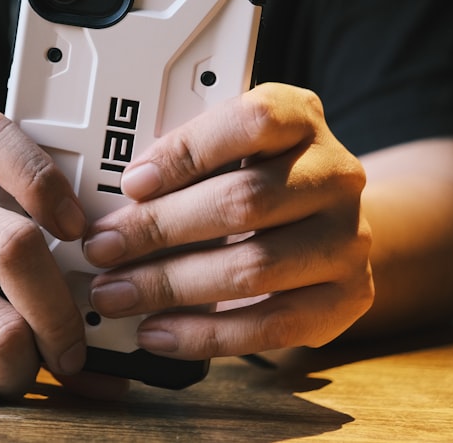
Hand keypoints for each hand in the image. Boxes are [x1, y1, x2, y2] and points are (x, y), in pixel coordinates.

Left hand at [83, 83, 374, 358]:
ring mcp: (350, 237)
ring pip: (254, 267)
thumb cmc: (258, 178)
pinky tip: (158, 331)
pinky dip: (206, 334)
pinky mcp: (350, 297)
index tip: (132, 183)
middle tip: (102, 248)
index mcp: (302, 118)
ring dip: (172, 286)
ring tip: (117, 293)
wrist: (329, 224)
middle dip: (159, 229)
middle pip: (244, 201)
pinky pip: (273, 325)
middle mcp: (335, 173)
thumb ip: (184, 160)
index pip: (252, 122)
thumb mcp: (229, 150)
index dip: (188, 152)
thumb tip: (111, 201)